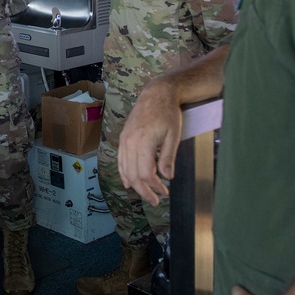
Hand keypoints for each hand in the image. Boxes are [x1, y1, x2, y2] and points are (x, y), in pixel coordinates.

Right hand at [118, 78, 181, 205]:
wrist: (156, 94)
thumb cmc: (168, 114)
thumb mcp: (173, 136)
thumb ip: (168, 157)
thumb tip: (167, 177)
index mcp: (144, 141)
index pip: (145, 173)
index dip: (154, 186)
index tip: (165, 192)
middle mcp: (130, 142)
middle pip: (133, 174)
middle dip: (144, 190)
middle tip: (156, 201)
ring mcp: (124, 139)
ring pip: (125, 168)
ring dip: (135, 184)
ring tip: (145, 194)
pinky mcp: (123, 137)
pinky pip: (120, 159)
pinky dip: (123, 172)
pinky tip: (128, 182)